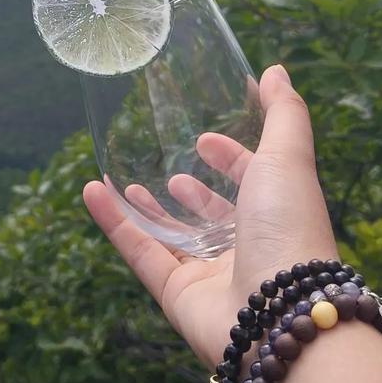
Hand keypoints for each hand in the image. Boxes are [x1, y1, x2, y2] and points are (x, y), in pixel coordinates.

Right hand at [82, 64, 336, 371]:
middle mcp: (246, 246)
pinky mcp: (175, 293)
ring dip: (148, 208)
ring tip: (125, 179)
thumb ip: (283, 114)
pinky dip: (115, 223)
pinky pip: (140, 252)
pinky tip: (92, 191)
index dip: (232, 159)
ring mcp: (210, 273)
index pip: (252, 182)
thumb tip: (276, 70)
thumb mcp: (289, 158)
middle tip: (170, 169)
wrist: (277, 312)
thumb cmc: (288, 229)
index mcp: (277, 215)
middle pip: (213, 216)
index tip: (205, 140)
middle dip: (191, 192)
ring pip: (172, 237)